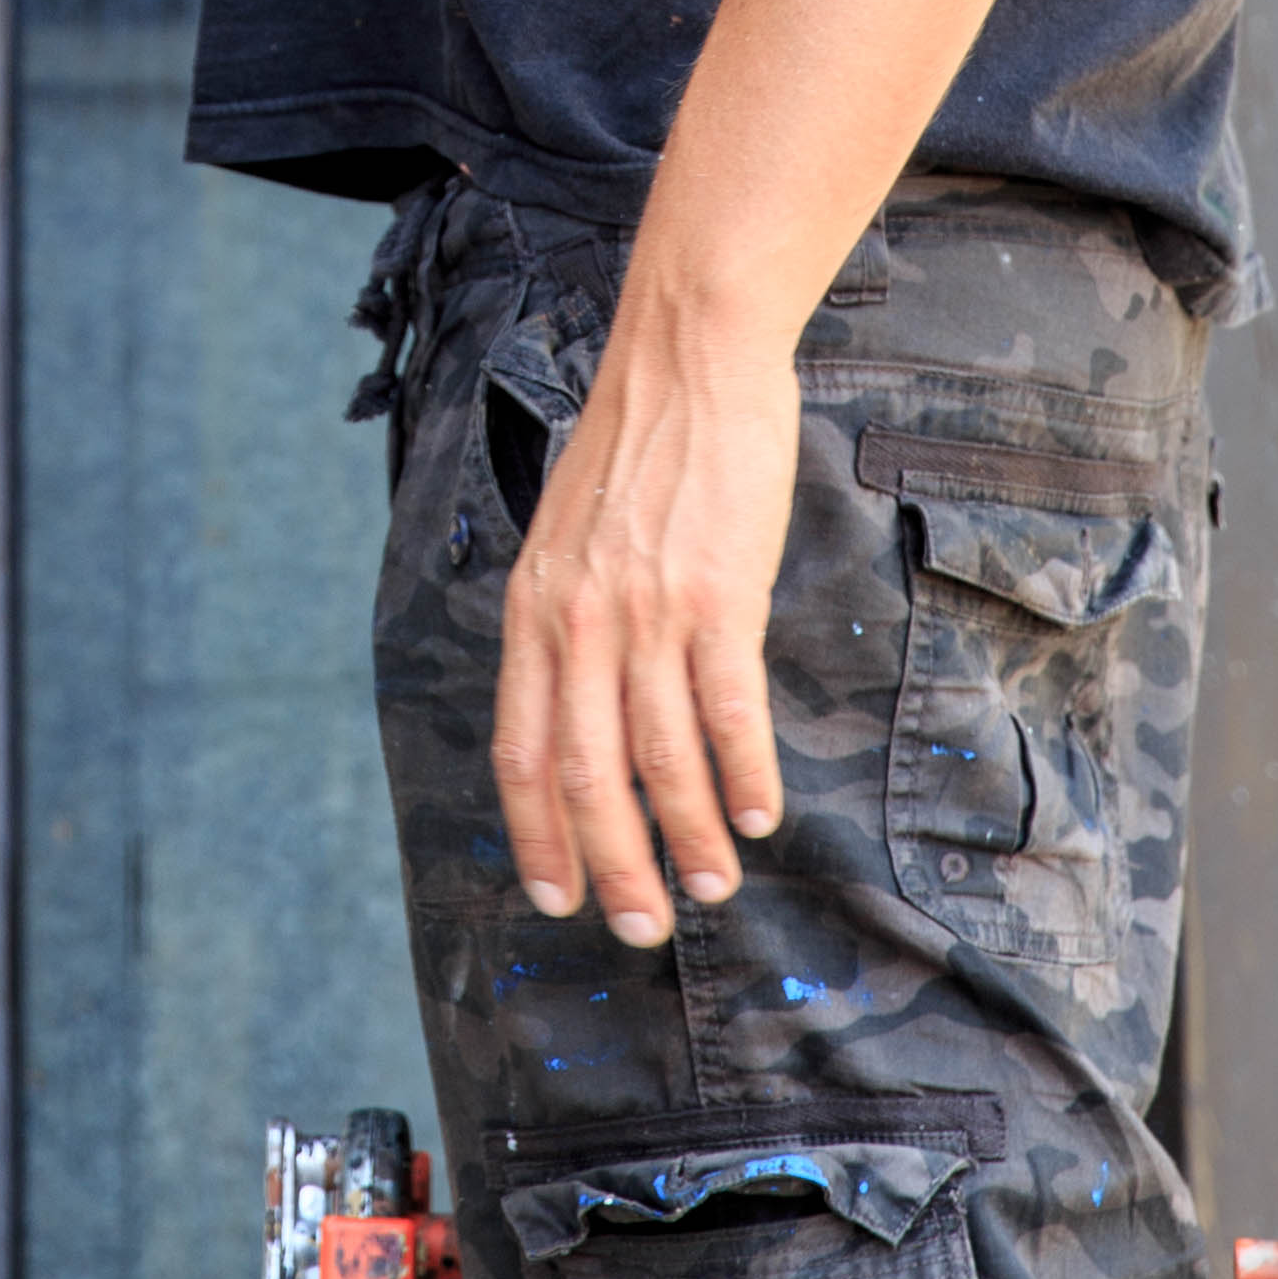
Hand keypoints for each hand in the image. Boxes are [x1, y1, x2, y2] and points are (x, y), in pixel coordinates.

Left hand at [491, 266, 796, 945]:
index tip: (556, 894)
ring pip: (658, 758)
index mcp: (533, 606)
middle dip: (612, 864)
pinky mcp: (717, 594)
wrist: (687, 352)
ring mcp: (645, 609)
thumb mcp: (570, 532)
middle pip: (584, 774)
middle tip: (641, 926)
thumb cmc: (640, 442)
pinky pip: (726, 711)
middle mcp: (576, 618)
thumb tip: (584, 700)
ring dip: (689, 837)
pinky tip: (758, 812)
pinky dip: (742, 774)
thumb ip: (569, 614)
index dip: (536, 830)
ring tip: (713, 885)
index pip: (519, 746)